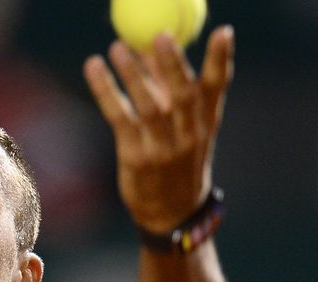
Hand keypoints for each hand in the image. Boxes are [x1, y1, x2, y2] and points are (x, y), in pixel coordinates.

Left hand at [84, 26, 235, 234]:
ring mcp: (164, 150)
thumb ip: (170, 86)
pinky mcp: (137, 158)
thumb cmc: (178, 160)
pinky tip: (94, 68)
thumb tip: (149, 45)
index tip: (223, 32)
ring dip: (133, 75)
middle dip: (173, 65)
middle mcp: (189, 135)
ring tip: (117, 48)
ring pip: (149, 107)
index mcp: (205, 123)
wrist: (172, 213)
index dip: (221, 60)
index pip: (216, 87)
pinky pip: (120, 119)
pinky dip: (106, 91)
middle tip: (160, 36)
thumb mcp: (187, 127)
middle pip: (183, 96)